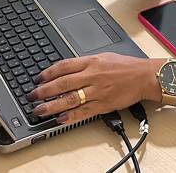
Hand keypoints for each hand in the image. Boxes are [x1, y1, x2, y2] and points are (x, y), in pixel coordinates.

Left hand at [28, 54, 160, 123]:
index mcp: (91, 62)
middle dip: (44, 90)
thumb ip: (85, 62)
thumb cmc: (125, 66)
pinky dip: (71, 116)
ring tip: (40, 110)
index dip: (47, 73)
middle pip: (62, 83)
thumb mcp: (103, 56)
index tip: (38, 79)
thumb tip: (66, 68)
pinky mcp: (103, 104)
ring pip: (70, 99)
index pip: (63, 66)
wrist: (144, 76)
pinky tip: (60, 119)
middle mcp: (92, 75)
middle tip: (32, 96)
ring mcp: (97, 91)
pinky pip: (84, 111)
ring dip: (52, 105)